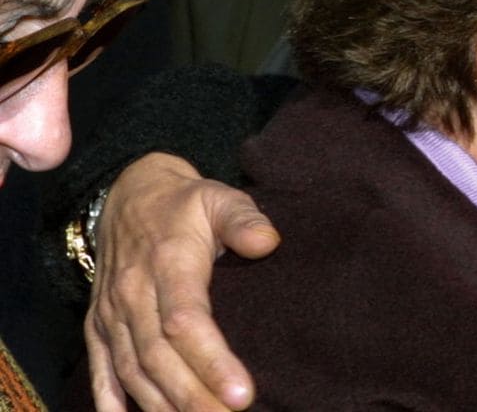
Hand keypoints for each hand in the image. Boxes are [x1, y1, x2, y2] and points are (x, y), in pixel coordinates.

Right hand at [84, 153, 280, 411]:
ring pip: (132, 371)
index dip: (211, 360)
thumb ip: (244, 219)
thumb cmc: (187, 205)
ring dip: (161, 406)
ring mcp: (111, 314)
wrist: (129, 195)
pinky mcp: (98, 326)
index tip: (242, 393)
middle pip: (159, 357)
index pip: (186, 321)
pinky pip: (100, 370)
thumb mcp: (220, 198)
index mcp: (167, 265)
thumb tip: (268, 241)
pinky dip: (110, 403)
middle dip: (191, 396)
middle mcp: (132, 294)